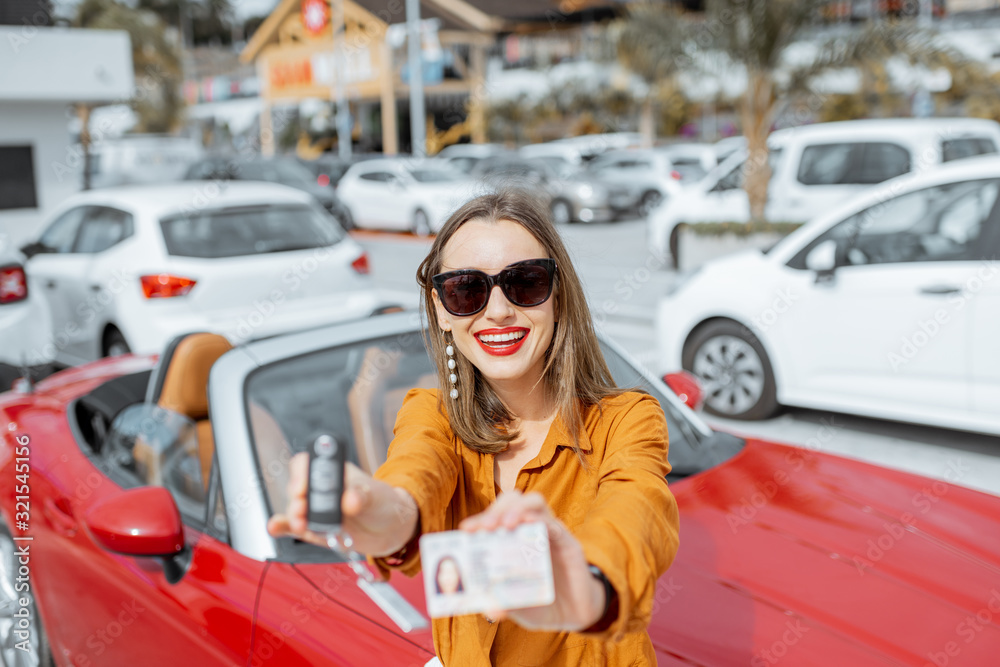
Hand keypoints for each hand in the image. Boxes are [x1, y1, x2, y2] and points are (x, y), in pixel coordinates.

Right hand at [266, 453, 418, 555]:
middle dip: (296, 497)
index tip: (304, 484)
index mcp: (335, 473)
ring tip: (300, 524)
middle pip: (298, 487)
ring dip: (293, 516)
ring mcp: (317, 511)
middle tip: (302, 507)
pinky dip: (283, 527)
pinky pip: (295, 528)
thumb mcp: (377, 496)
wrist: (392, 529)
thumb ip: (362, 496)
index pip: (309, 464)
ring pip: (296, 510)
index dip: (302, 471)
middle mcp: (322, 491)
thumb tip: (350, 500)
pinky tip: (274, 527)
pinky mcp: (315, 531)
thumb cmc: (384, 503)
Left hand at [459, 491, 605, 631]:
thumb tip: (490, 610)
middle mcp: (529, 530)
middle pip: (511, 501)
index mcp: (511, 540)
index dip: (479, 519)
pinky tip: (532, 527)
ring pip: (533, 502)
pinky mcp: (568, 542)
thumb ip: (504, 604)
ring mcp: (549, 532)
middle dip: (496, 510)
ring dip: (517, 509)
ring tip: (506, 525)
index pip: (493, 517)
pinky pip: (555, 524)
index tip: (466, 529)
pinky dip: (541, 522)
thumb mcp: (518, 606)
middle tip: (486, 527)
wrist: (573, 614)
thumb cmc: (539, 604)